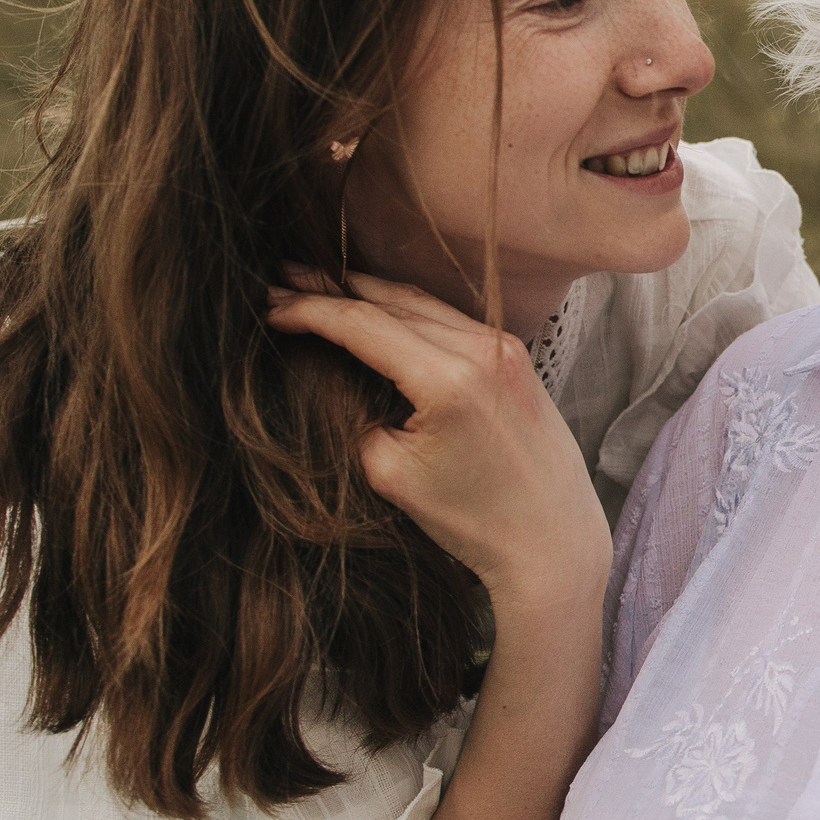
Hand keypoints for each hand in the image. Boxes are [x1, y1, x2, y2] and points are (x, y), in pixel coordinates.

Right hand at [266, 267, 609, 607]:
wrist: (551, 539)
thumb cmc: (472, 519)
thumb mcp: (390, 474)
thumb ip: (352, 415)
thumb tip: (327, 374)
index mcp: (450, 378)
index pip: (363, 324)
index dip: (309, 311)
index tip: (268, 307)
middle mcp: (483, 350)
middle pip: (391, 302)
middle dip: (332, 289)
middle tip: (281, 279)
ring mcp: (505, 347)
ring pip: (422, 303)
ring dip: (369, 292)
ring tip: (319, 284)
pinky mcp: (516, 356)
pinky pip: (451, 317)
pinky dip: (408, 309)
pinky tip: (377, 308)